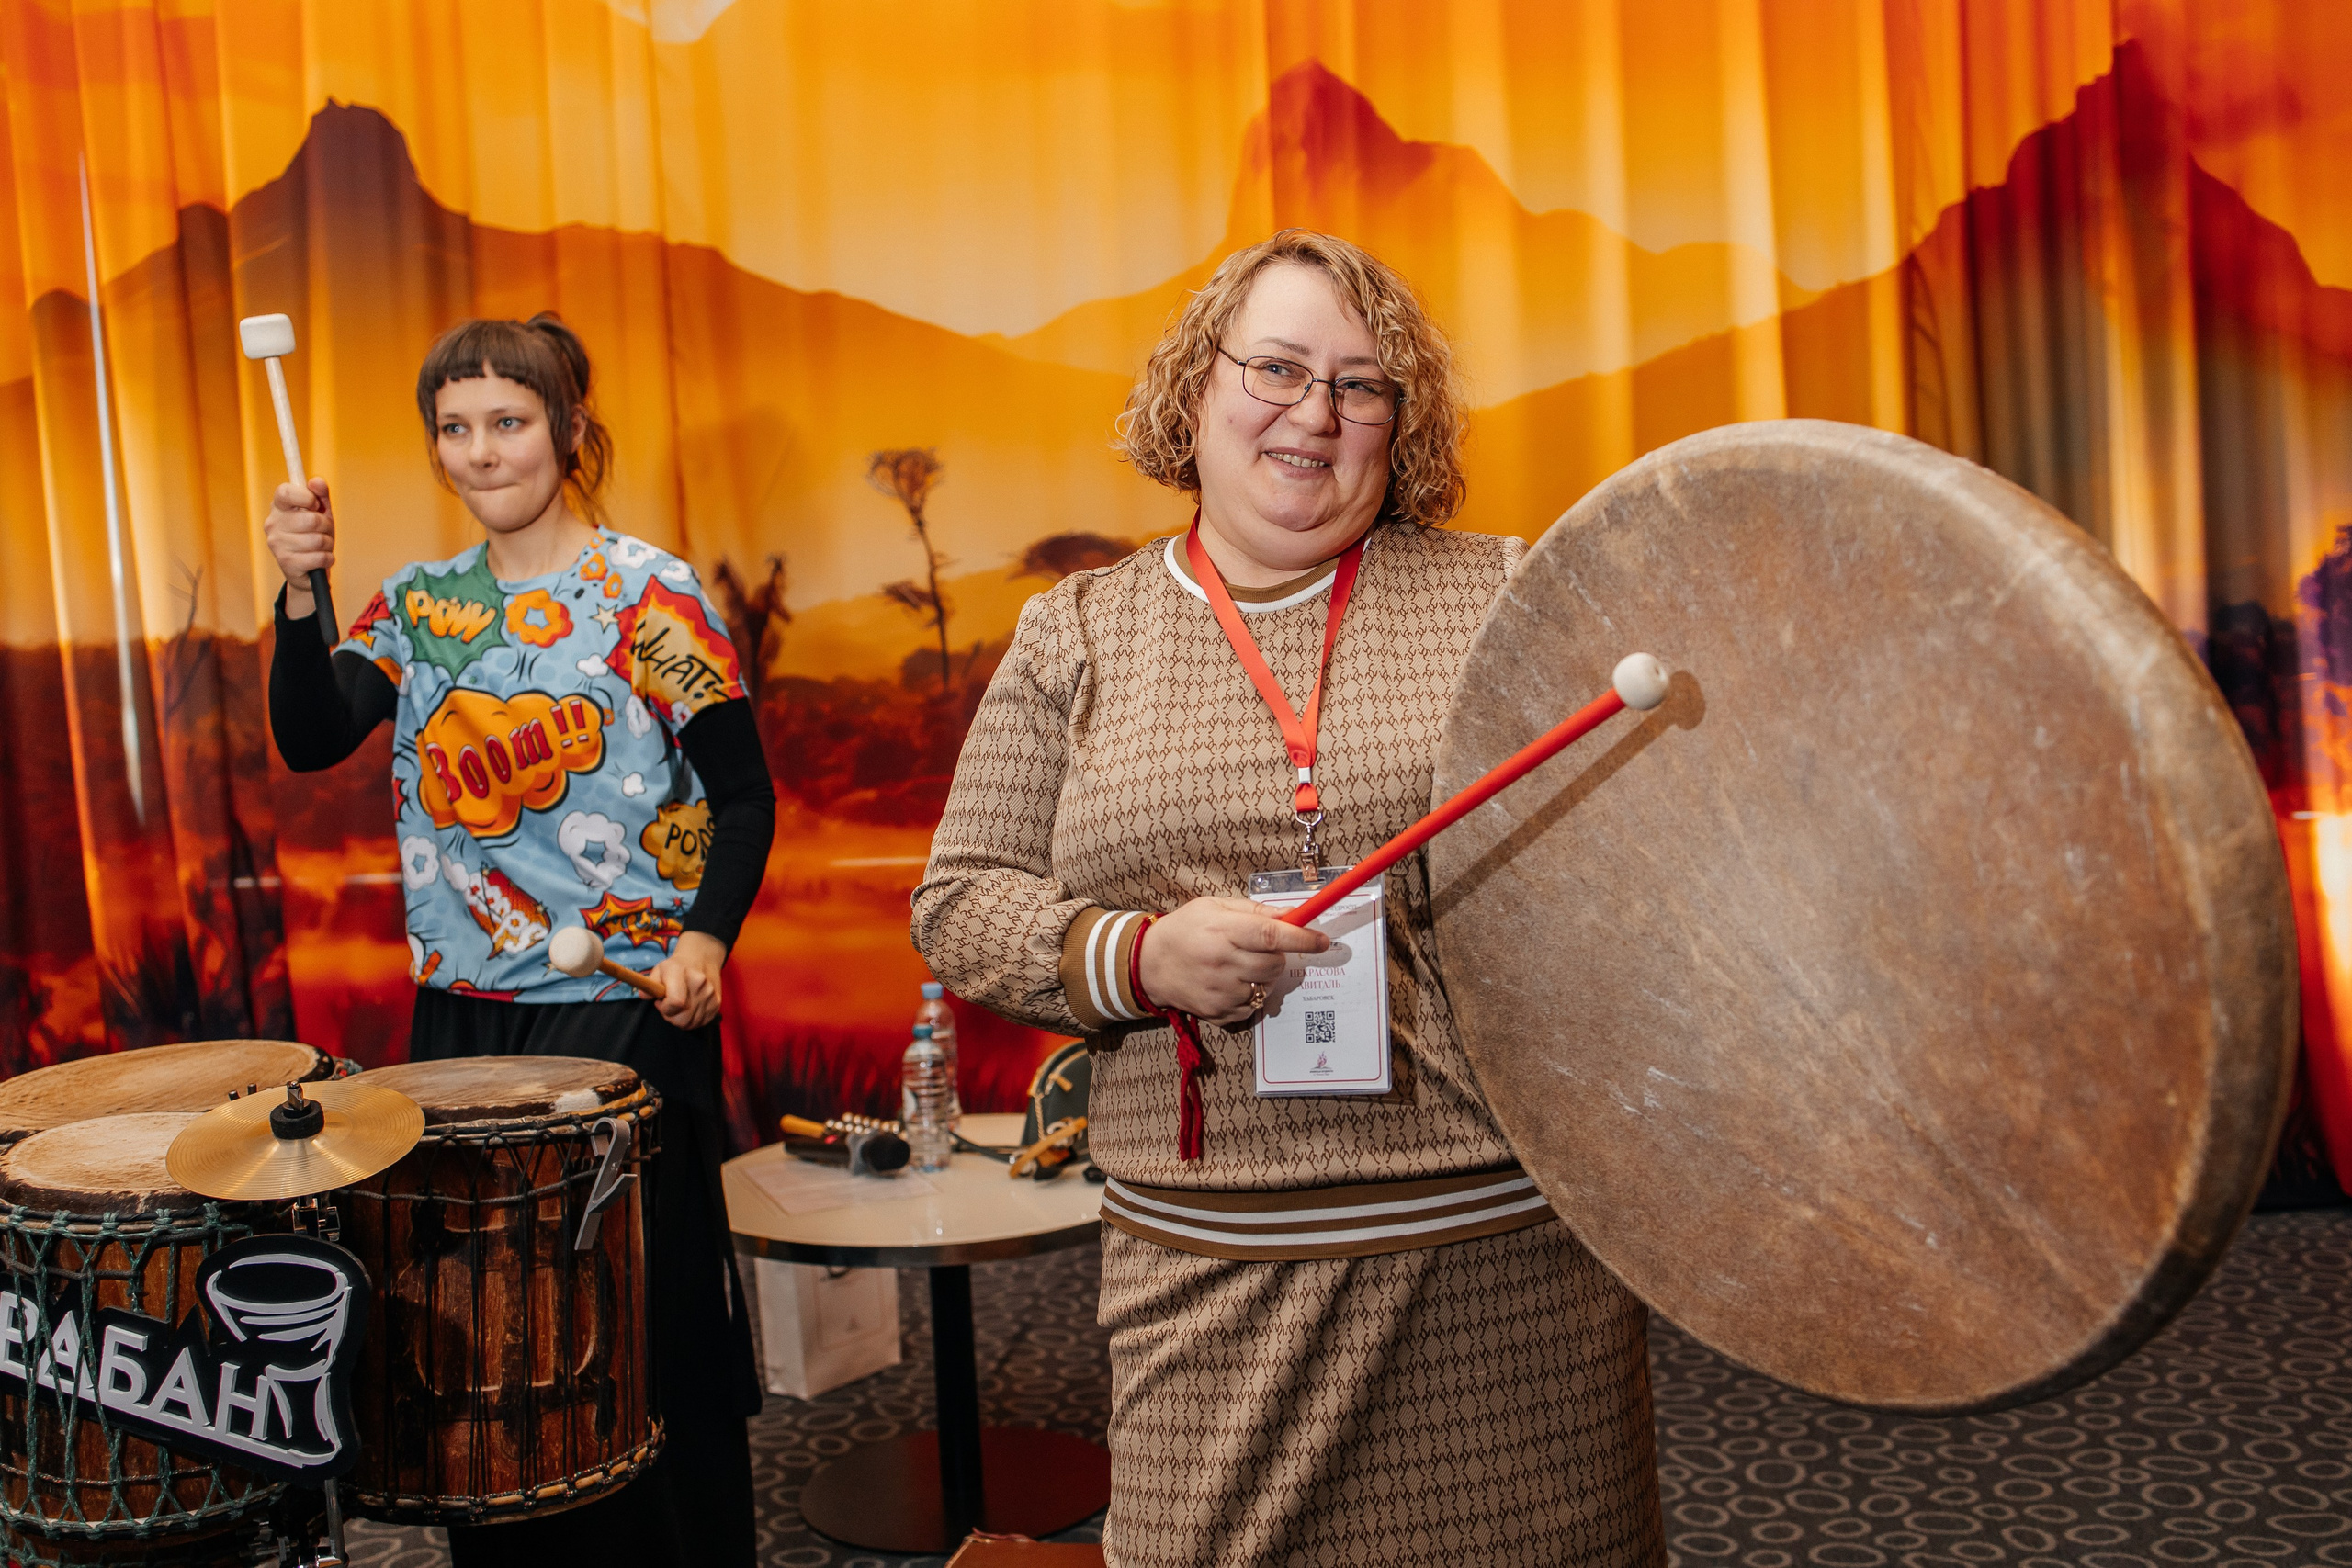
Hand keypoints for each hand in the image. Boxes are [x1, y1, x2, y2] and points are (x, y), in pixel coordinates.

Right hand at [263, 478, 334, 617]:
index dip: (306, 497)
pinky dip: (327, 559)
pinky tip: (320, 559)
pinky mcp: (286, 563)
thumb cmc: (313, 535)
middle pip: (311, 519)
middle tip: (323, 531)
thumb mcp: (320, 513)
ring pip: (318, 540)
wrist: (307, 570)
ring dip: (328, 544)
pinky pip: (320, 557)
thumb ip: (320, 495)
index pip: (285, 492)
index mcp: (279, 507)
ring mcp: (277, 544)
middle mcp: (272, 524)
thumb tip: (317, 481)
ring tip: (320, 547)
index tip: (315, 505)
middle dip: (326, 527)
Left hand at [649, 931, 727, 1029]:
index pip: (676, 1003)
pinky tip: (689, 1008)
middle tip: (668, 1005)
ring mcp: (710, 994)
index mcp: (681, 972)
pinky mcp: (717, 1004)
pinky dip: (692, 1020)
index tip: (660, 1001)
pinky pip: (700, 1023)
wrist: (701, 959)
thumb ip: (649, 984)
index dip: (664, 1008)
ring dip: (681, 1019)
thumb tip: (644, 996)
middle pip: (683, 1019)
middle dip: (670, 1016)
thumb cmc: (676, 968)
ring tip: (679, 1006)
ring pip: (691, 1024)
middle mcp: (699, 983)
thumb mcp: (659, 970)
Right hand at [1136, 896, 1329, 1025]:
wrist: (1149, 964)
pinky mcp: (1219, 1013)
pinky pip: (1253, 1006)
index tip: (1322, 941)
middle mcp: (1222, 963)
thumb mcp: (1215, 906)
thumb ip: (1255, 911)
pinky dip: (1250, 994)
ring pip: (1267, 986)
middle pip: (1275, 964)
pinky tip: (1231, 982)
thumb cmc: (1186, 929)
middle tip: (1261, 948)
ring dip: (1264, 976)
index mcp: (1222, 931)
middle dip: (1278, 955)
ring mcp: (1221, 992)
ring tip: (1241, 964)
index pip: (1271, 935)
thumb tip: (1293, 916)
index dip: (1302, 938)